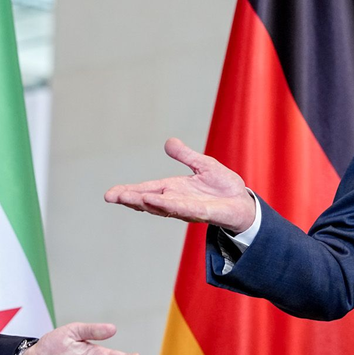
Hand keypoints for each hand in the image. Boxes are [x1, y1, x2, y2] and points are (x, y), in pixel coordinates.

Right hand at [104, 138, 255, 233]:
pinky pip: (182, 209)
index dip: (128, 191)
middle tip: (110, 196)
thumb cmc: (223, 187)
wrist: (243, 203)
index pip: (146, 190)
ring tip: (126, 198)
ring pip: (161, 207)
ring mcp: (187, 209)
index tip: (110, 194)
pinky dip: (167, 205)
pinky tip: (154, 201)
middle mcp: (176, 201)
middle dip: (129, 198)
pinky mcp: (202, 213)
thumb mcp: (202, 164)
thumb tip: (168, 141)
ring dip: (143, 202)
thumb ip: (185, 155)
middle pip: (147, 200)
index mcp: (173, 189)